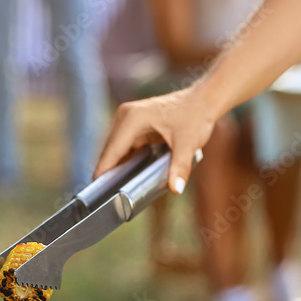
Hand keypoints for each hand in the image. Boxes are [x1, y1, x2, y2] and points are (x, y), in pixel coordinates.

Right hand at [94, 84, 220, 194]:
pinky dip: (125, 161)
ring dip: (116, 167)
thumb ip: (180, 167)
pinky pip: (124, 147)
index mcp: (133, 118)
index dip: (104, 171)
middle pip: (110, 151)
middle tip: (108, 198)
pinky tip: (126, 177)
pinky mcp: (134, 124)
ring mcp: (128, 119)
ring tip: (115, 191)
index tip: (97, 191)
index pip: (112, 150)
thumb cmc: (195, 117)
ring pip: (116, 149)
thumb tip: (176, 189)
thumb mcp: (188, 144)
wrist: (203, 101)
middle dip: (109, 172)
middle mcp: (126, 116)